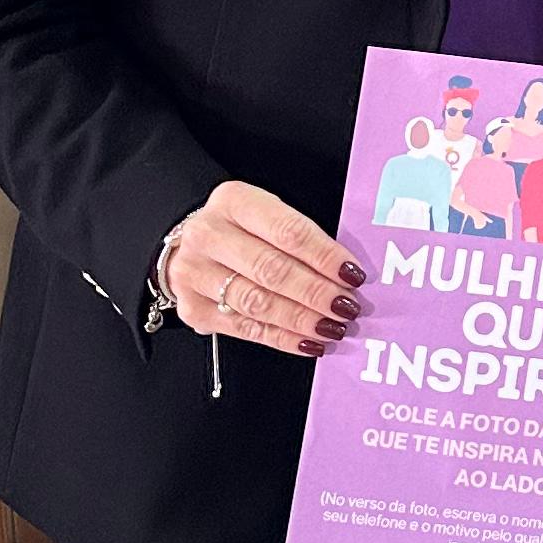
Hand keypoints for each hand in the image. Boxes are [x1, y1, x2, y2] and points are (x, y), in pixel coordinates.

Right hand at [163, 182, 361, 357]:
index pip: (287, 231)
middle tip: (347, 306)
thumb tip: (345, 273)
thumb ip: (298, 236)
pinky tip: (307, 341)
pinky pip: (245, 328)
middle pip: (272, 270)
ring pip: (258, 303)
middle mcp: (208, 235)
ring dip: (302, 319)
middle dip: (316, 292)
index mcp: (233, 201)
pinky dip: (282, 338)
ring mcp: (195, 273)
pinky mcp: (192, 308)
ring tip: (332, 327)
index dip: (324, 256)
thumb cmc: (240, 230)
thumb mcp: (265, 214)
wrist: (189, 246)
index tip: (352, 274)